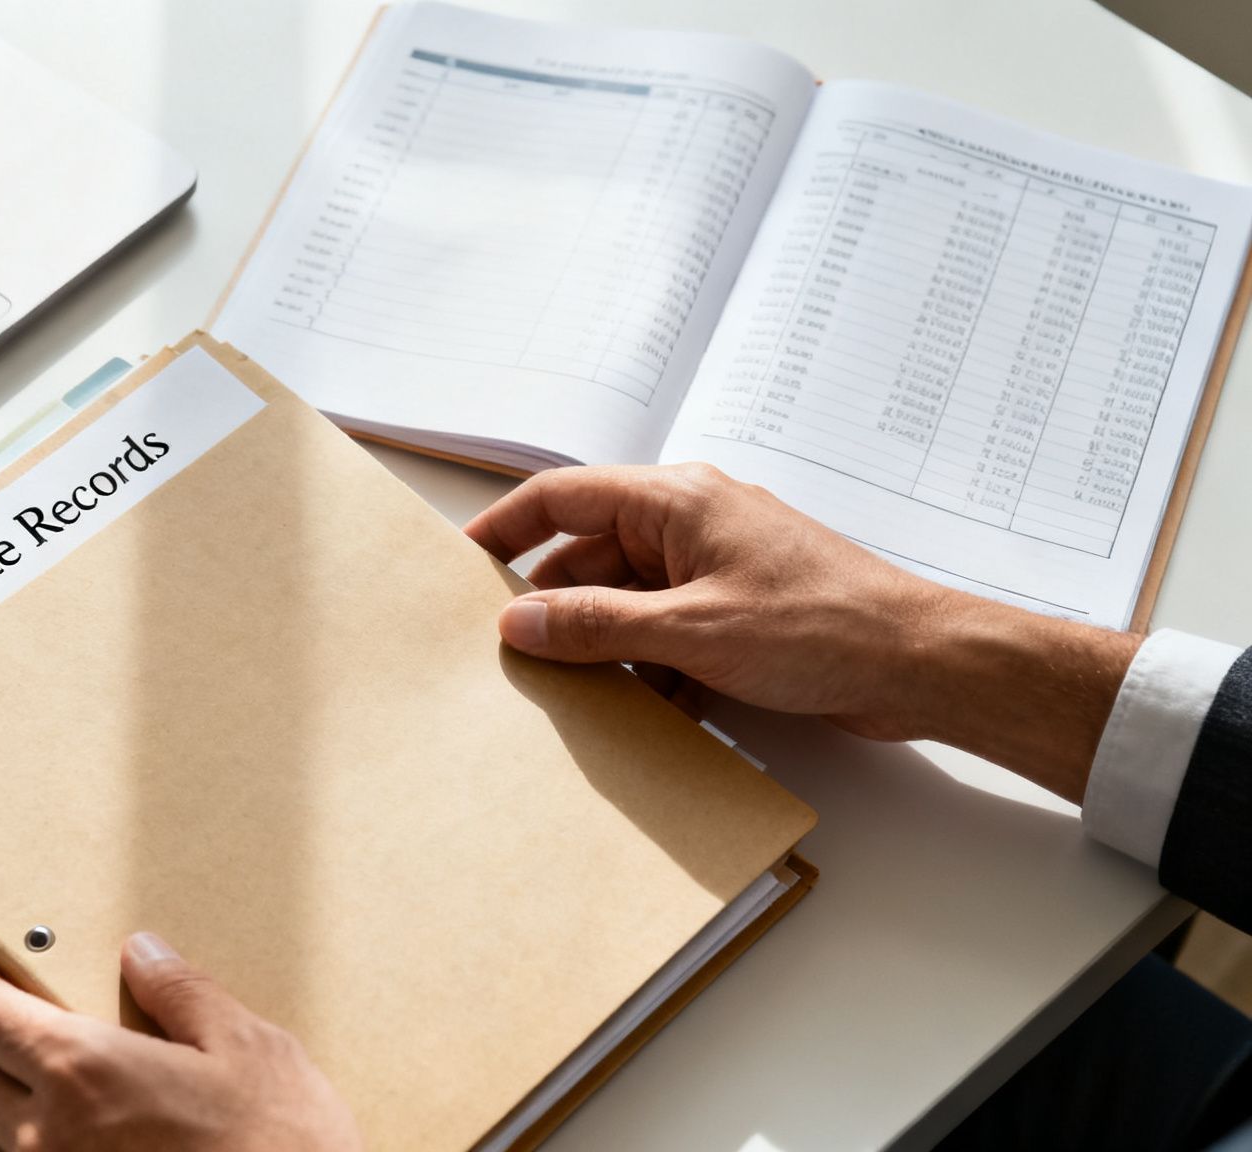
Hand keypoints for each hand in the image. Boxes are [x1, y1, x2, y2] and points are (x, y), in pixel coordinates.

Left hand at [0, 933, 361, 1151]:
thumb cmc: (282, 1151)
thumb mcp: (248, 1048)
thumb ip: (181, 993)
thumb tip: (145, 956)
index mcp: (85, 1071)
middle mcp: (49, 1137)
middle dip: (2, 1051)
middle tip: (48, 1038)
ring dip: (17, 1118)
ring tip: (81, 1107)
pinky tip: (95, 1150)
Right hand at [464, 463, 1139, 800]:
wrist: (921, 664)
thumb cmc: (824, 626)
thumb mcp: (692, 631)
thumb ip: (597, 626)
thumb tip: (519, 621)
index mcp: (675, 500)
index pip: (561, 497)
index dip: (504, 528)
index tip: (460, 564)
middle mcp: (690, 523)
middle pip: (589, 556)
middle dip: (551, 606)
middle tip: (508, 655)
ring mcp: (714, 568)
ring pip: (626, 602)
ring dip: (600, 646)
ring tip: (568, 694)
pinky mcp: (736, 613)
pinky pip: (664, 633)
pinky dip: (646, 668)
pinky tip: (640, 713)